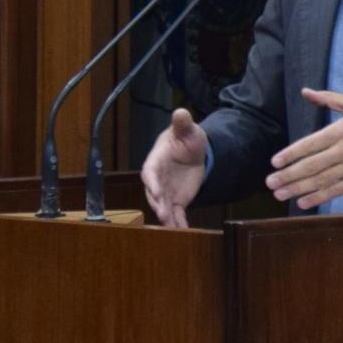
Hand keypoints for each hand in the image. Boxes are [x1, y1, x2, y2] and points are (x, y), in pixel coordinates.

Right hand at [142, 109, 207, 228]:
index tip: (156, 190)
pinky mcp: (177, 200)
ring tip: (173, 228)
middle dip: (158, 204)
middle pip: (154, 194)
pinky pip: (177, 213)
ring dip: (168, 217)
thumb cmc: (185, 138)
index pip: (150, 173)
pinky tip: (184, 231)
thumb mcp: (188, 130)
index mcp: (155, 162)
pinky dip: (179, 222)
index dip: (152, 182)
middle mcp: (157, 180)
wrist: (192, 151)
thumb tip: (181, 111)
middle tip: (163, 214)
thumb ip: (183, 124)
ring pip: (164, 206)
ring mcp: (166, 192)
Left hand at [267, 90, 342, 210]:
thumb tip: (305, 91)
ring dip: (298, 189)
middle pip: (312, 165)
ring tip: (280, 194)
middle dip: (288, 175)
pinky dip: (319, 197)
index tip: (274, 162)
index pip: (311, 144)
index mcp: (342, 130)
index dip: (291, 154)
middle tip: (270, 182)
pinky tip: (303, 202)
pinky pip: (336, 191)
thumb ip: (328, 98)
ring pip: (321, 180)